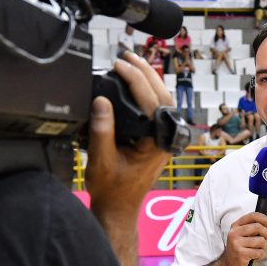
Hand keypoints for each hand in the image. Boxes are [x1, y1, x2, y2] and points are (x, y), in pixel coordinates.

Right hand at [86, 54, 172, 215]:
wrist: (118, 209)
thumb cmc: (111, 190)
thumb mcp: (101, 159)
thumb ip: (102, 129)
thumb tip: (102, 101)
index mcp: (156, 143)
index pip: (151, 101)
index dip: (135, 79)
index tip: (119, 65)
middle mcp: (165, 139)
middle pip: (163, 96)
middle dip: (145, 72)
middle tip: (126, 56)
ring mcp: (163, 139)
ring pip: (163, 101)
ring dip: (148, 80)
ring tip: (131, 63)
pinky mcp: (157, 139)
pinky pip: (157, 109)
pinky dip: (147, 93)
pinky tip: (135, 83)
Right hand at [220, 213, 266, 265]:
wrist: (228, 265)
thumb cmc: (239, 248)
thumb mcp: (241, 234)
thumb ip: (251, 227)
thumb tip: (266, 222)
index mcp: (236, 226)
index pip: (252, 216)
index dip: (263, 219)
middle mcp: (234, 233)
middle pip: (258, 227)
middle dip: (266, 233)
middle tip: (264, 238)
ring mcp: (237, 244)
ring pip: (261, 240)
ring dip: (263, 246)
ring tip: (257, 249)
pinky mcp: (241, 254)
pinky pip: (259, 252)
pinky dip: (260, 255)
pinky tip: (254, 256)